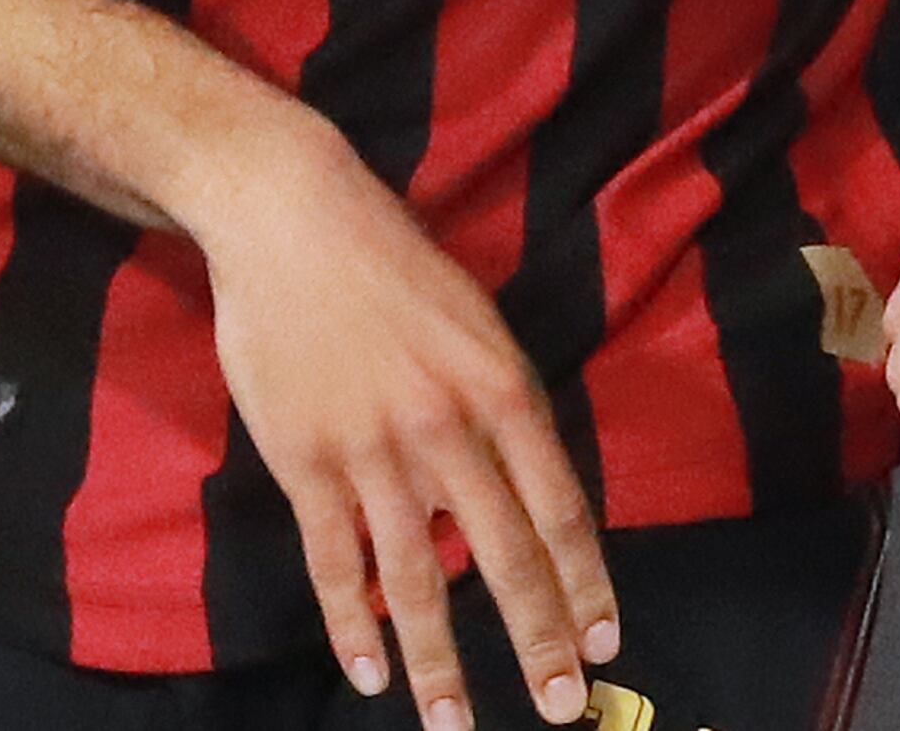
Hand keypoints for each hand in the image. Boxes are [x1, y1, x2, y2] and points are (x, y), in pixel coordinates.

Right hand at [190, 117, 618, 727]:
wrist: (292, 219)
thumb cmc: (392, 265)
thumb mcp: (474, 322)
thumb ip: (497, 409)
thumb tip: (516, 496)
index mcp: (503, 386)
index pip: (560, 507)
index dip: (586, 582)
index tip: (607, 640)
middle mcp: (449, 426)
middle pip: (506, 555)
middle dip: (539, 640)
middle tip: (563, 706)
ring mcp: (375, 449)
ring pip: (420, 577)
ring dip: (441, 662)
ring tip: (457, 723)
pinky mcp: (306, 461)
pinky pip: (338, 562)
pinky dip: (354, 624)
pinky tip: (369, 673)